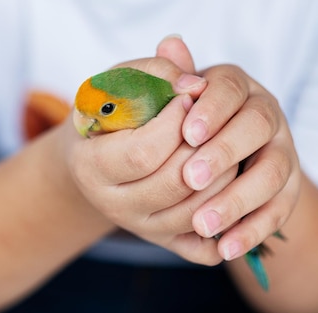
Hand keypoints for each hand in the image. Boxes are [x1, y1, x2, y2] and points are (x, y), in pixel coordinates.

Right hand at [66, 36, 232, 263]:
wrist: (97, 154)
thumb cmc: (110, 111)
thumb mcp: (120, 83)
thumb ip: (156, 72)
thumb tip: (196, 85)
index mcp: (90, 166)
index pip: (143, 152)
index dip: (175, 123)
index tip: (190, 98)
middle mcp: (112, 205)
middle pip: (173, 183)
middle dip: (204, 146)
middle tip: (213, 120)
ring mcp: (141, 228)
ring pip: (196, 212)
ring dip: (222, 174)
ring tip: (222, 143)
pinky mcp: (165, 242)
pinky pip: (205, 246)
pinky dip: (225, 216)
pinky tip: (227, 180)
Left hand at [179, 63, 301, 261]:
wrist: (226, 154)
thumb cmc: (192, 119)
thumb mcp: (181, 98)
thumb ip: (175, 74)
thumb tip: (169, 42)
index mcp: (238, 87)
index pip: (231, 87)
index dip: (211, 108)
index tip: (187, 132)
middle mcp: (267, 115)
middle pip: (257, 127)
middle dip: (223, 152)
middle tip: (189, 177)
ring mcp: (283, 152)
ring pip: (271, 173)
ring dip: (237, 199)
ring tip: (202, 223)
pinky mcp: (289, 189)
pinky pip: (277, 211)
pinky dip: (252, 230)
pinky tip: (224, 248)